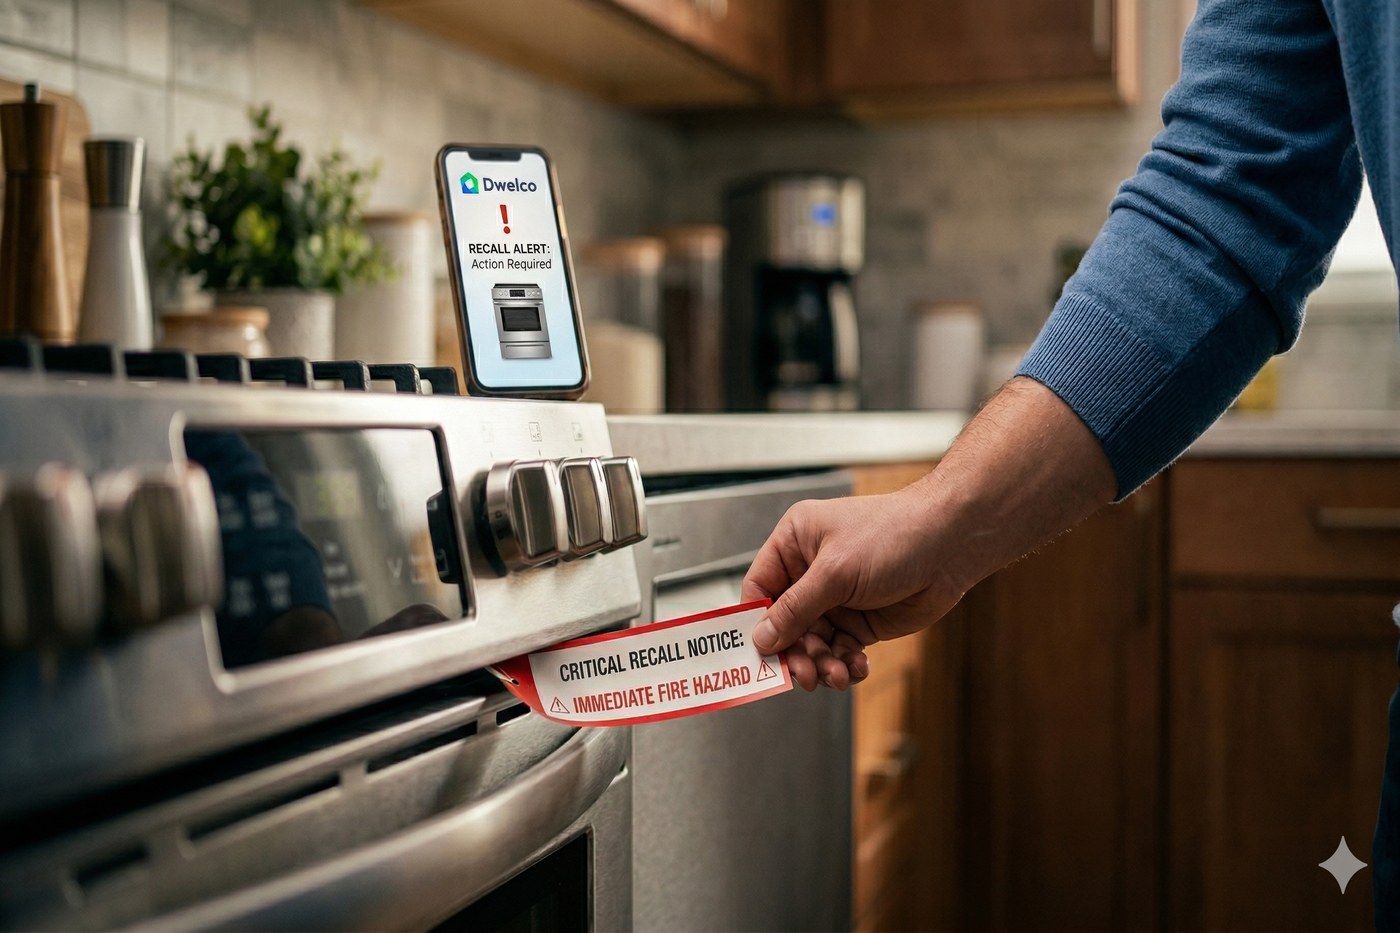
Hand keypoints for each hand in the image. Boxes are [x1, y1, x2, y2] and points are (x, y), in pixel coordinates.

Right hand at [742, 488, 962, 691]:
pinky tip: (856, 667)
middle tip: (805, 675)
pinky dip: (845, 664)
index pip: (760, 588)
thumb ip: (796, 608)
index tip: (757, 655)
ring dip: (821, 663)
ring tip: (836, 674)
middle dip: (794, 652)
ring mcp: (836, 598)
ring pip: (812, 643)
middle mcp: (811, 571)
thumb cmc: (893, 536)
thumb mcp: (835, 572)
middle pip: (784, 624)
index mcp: (795, 543)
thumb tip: (762, 638)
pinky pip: (840, 651)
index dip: (756, 623)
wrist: (951, 547)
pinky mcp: (860, 621)